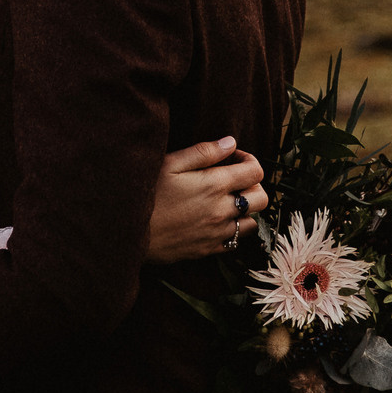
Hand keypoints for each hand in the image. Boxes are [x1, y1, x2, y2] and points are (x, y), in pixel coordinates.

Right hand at [146, 136, 266, 262]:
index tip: (232, 159)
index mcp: (214, 185)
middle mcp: (222, 210)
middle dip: (252, 185)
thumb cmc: (147, 193)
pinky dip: (232, 229)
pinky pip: (235, 241)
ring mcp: (217, 232)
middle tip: (233, 180)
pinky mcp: (208, 249)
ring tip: (225, 201)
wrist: (130, 232)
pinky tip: (216, 220)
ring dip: (244, 209)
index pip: (255, 171)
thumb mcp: (171, 164)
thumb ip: (204, 152)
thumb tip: (230, 143)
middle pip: (261, 198)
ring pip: (252, 222)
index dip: (248, 160)